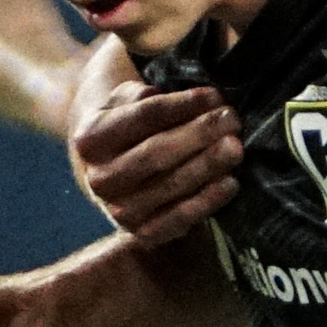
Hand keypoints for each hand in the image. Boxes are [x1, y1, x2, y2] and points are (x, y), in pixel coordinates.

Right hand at [69, 66, 239, 245]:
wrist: (114, 173)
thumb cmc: (130, 128)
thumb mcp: (127, 101)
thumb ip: (148, 93)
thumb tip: (193, 100)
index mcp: (90, 139)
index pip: (142, 117)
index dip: (181, 105)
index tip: (214, 96)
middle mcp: (99, 178)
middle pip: (155, 153)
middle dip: (198, 134)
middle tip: (232, 119)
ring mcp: (118, 210)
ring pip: (169, 185)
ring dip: (207, 165)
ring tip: (236, 146)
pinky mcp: (142, 233)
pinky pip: (179, 219)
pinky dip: (207, 201)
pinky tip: (231, 183)